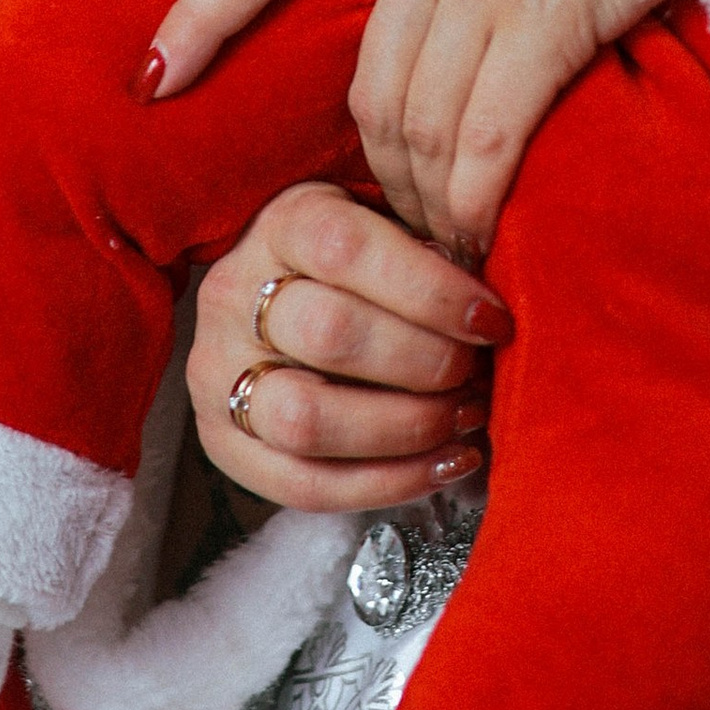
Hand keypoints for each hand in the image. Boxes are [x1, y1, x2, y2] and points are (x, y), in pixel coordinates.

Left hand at [152, 0, 709, 251]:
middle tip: (410, 228)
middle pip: (365, 90)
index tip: (152, 79)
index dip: (198, 16)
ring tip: (451, 249)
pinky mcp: (548, 14)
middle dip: (379, 176)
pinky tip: (483, 238)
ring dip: (429, 205)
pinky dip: (474, 205)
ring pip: (416, 126)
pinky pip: (484, 143)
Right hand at [191, 186, 503, 513]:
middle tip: (476, 372)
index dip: (431, 290)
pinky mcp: (224, 443)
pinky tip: (443, 462)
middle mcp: (234, 296)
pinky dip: (387, 484)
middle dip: (425, 363)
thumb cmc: (360, 265)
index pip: (347, 249)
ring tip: (463, 418)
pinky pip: (303, 484)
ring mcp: (218, 373)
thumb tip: (491, 309)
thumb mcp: (390, 226)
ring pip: (306, 418)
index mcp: (281, 225)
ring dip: (405, 429)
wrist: (285, 299)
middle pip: (329, 335)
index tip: (490, 319)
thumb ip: (431, 250)